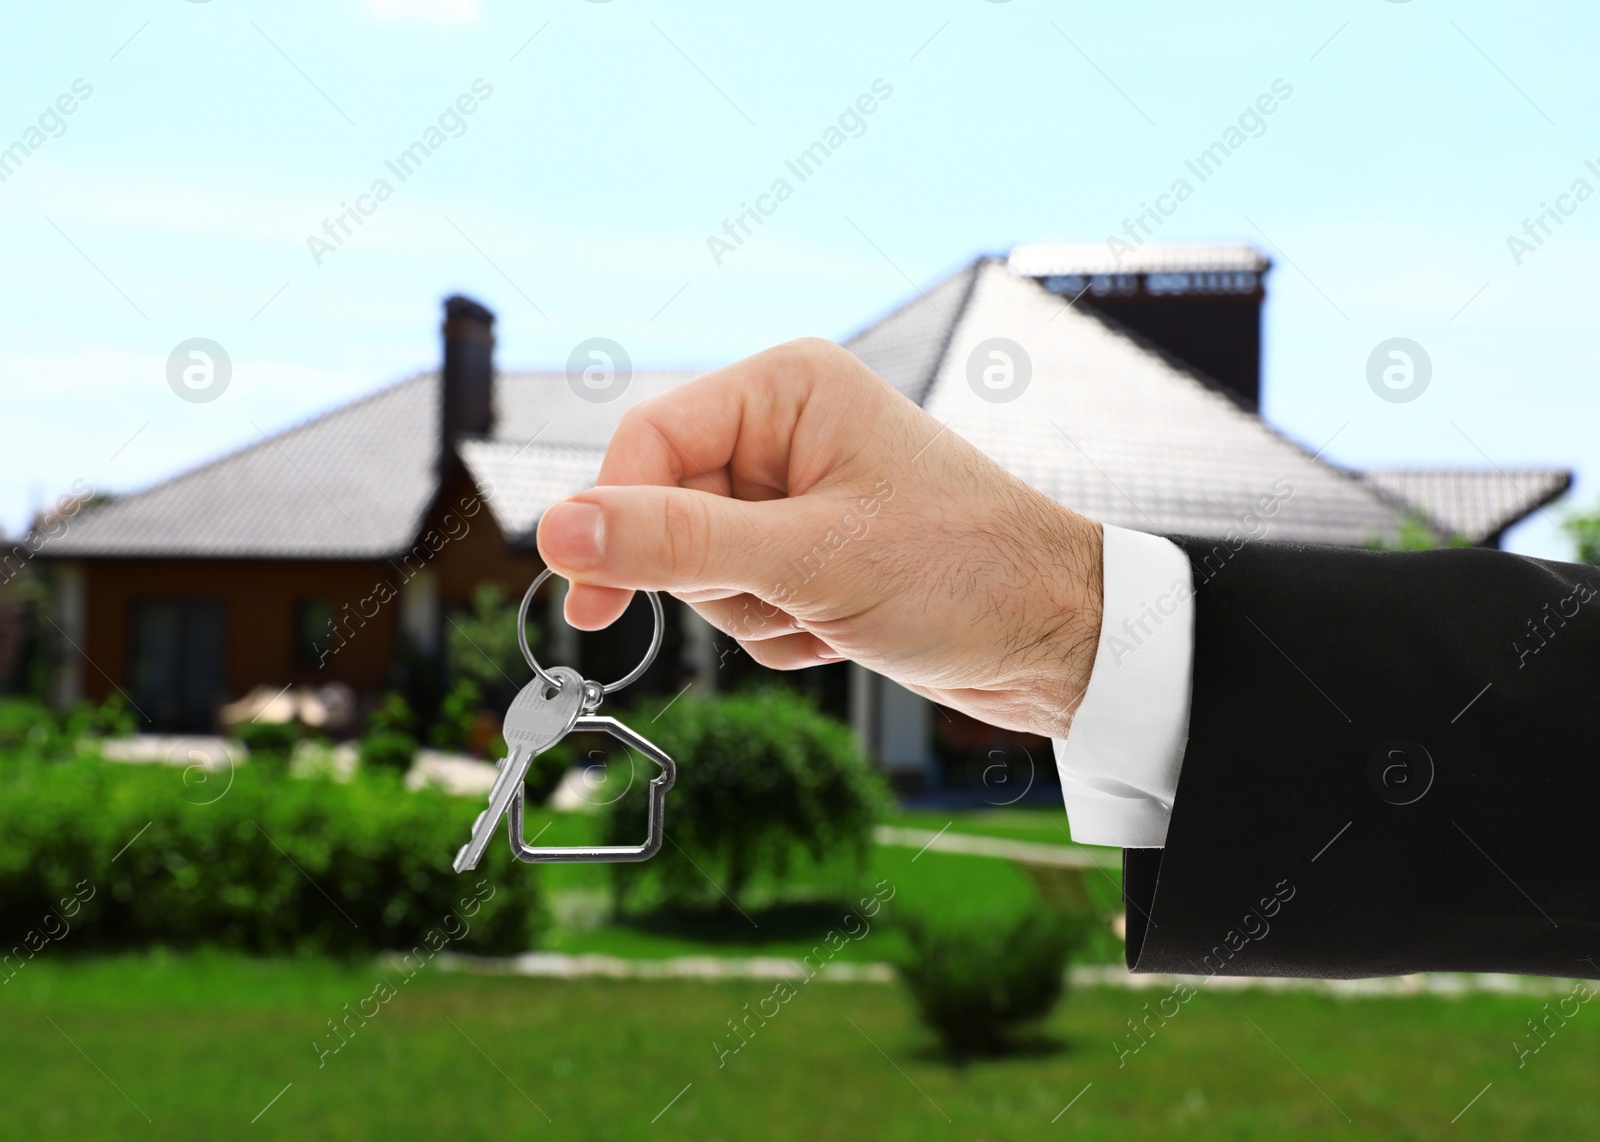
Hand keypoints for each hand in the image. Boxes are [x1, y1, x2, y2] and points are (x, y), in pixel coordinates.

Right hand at [535, 338, 1103, 739]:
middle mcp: (786, 431)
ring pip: (703, 572)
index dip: (614, 520)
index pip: (649, 443)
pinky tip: (849, 625)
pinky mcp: (810, 554)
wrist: (1059, 640)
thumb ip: (675, 543)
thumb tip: (555, 528)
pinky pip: (745, 605)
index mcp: (786, 388)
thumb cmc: (964, 572)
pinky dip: (787, 633)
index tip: (592, 599)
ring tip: (837, 609)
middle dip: (723, 580)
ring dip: (761, 614)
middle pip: (669, 513)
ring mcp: (798, 497)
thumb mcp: (808, 559)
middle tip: (795, 593)